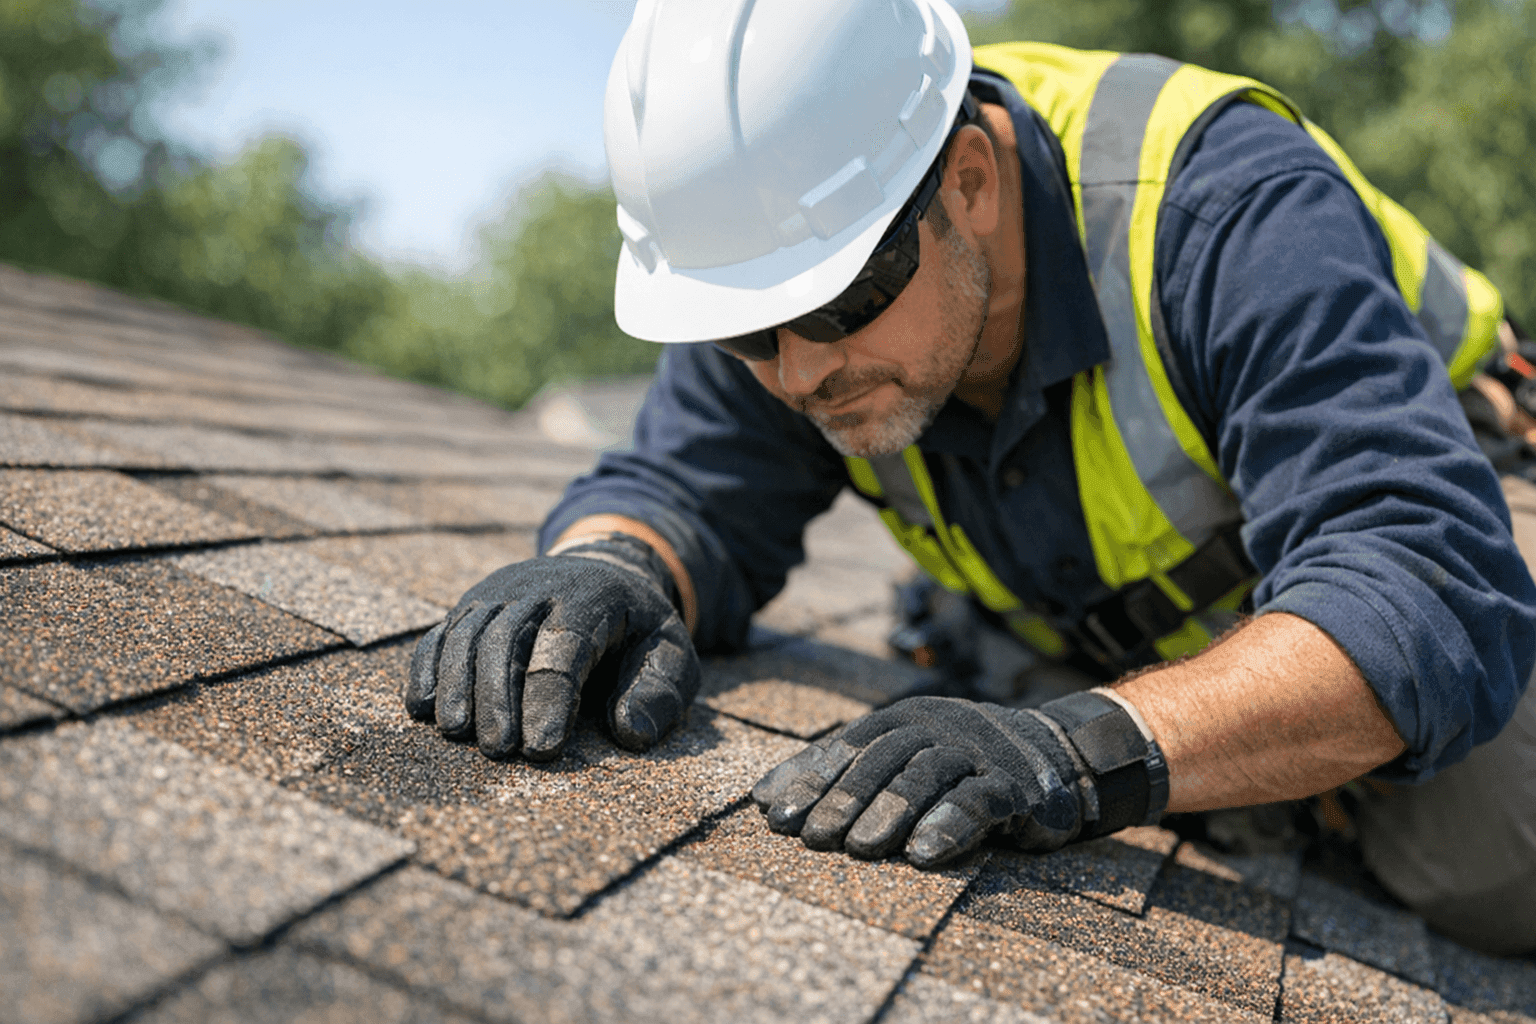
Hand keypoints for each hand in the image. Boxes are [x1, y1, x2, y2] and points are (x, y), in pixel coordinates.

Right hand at [404, 533, 699, 760]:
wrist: (604, 569)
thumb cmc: (639, 628)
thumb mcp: (673, 652)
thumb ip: (660, 691)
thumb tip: (630, 734)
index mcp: (594, 595)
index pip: (566, 643)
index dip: (551, 696)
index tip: (542, 748)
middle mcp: (538, 586)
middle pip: (508, 636)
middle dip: (499, 695)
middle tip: (497, 751)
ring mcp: (498, 592)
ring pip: (469, 631)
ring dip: (458, 683)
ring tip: (456, 733)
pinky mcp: (472, 605)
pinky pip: (442, 632)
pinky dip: (426, 667)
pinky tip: (421, 707)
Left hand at [751, 692, 1166, 866]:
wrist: (1058, 757)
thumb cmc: (959, 766)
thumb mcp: (899, 761)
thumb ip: (841, 775)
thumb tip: (761, 799)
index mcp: (904, 719)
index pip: (848, 745)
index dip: (812, 778)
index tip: (776, 816)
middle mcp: (938, 726)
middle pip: (883, 758)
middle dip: (844, 798)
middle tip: (813, 838)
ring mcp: (979, 751)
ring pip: (927, 774)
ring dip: (890, 812)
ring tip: (861, 849)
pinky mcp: (1017, 784)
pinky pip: (980, 800)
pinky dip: (950, 824)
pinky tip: (925, 854)